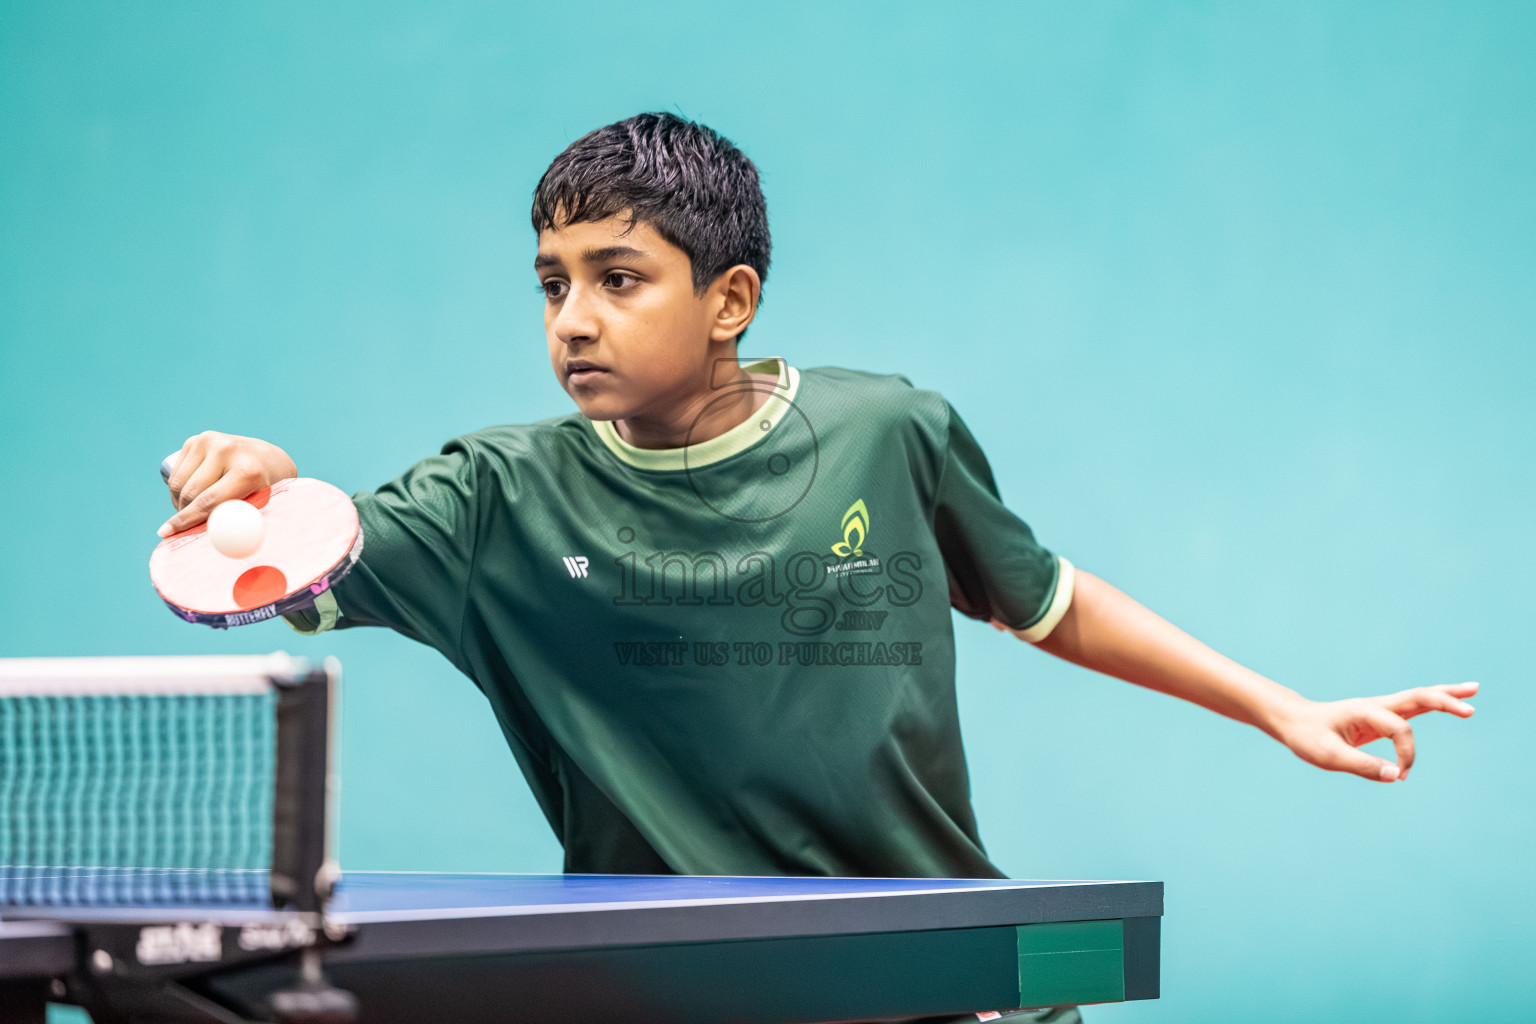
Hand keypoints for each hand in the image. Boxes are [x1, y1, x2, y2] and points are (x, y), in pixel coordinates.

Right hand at [159, 431, 296, 536]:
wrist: (267, 458)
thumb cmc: (266, 490)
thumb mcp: (262, 506)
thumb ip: (241, 524)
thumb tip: (215, 549)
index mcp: (248, 470)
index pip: (208, 502)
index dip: (186, 521)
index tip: (167, 534)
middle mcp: (227, 449)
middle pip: (190, 493)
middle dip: (183, 514)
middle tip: (183, 529)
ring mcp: (210, 441)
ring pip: (178, 483)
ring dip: (179, 502)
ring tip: (193, 510)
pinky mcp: (197, 440)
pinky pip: (175, 472)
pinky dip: (177, 489)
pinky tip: (190, 494)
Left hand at [1270, 682, 1477, 781]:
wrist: (1292, 721)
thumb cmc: (1307, 737)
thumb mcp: (1329, 756)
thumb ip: (1362, 766)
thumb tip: (1397, 776)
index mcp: (1365, 711)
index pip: (1400, 730)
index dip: (1406, 754)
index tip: (1400, 775)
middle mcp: (1376, 705)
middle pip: (1418, 697)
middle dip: (1445, 701)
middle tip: (1471, 708)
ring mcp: (1380, 709)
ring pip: (1418, 697)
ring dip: (1446, 695)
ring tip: (1474, 689)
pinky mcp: (1381, 717)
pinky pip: (1412, 708)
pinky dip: (1433, 702)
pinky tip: (1451, 701)